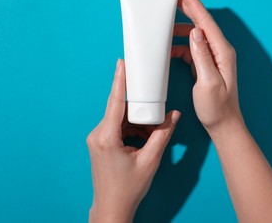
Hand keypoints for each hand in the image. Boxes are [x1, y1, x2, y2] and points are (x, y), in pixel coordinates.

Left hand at [86, 59, 180, 222]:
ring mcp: (97, 139)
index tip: (122, 63)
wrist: (112, 207)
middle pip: (119, 109)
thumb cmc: (128, 188)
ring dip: (137, 121)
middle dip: (138, 106)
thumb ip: (163, 134)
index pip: (115, 102)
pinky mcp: (100, 143)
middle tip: (154, 105)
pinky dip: (131, 128)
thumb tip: (174, 115)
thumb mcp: (150, 160)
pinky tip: (144, 137)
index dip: (119, 81)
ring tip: (152, 132)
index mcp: (107, 137)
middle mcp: (98, 135)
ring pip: (119, 118)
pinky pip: (117, 127)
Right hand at [172, 0, 244, 136]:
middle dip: (188, 8)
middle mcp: (220, 51)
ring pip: (195, 36)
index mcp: (222, 52)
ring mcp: (214, 57)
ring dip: (180, 29)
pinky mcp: (207, 65)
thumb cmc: (217, 108)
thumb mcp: (208, 82)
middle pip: (202, 24)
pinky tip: (168, 49)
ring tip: (164, 25)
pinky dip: (180, 46)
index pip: (206, 23)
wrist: (223, 124)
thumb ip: (202, 56)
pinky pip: (192, 49)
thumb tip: (195, 32)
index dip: (194, 4)